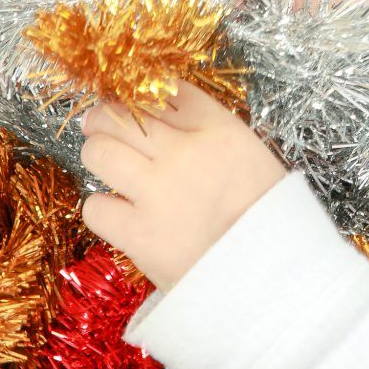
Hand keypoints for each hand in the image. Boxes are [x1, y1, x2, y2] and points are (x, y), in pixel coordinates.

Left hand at [79, 82, 286, 291]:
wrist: (272, 277)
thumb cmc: (267, 219)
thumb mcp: (254, 158)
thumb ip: (212, 134)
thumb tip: (165, 119)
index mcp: (221, 130)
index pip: (168, 91)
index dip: (144, 95)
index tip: (138, 105)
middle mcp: (185, 153)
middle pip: (123, 115)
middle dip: (107, 119)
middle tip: (103, 127)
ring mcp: (158, 192)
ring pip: (99, 151)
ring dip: (99, 155)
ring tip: (107, 164)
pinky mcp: (139, 234)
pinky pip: (95, 207)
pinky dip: (104, 209)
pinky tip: (120, 213)